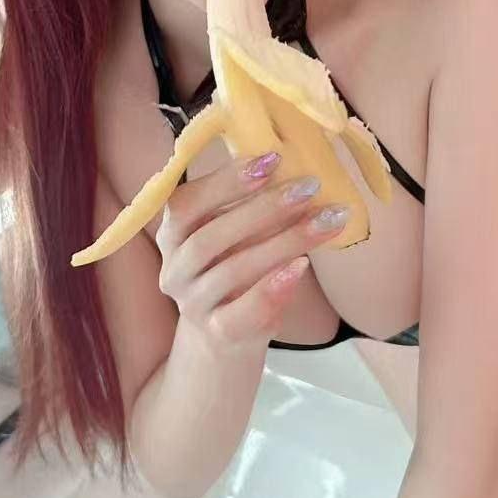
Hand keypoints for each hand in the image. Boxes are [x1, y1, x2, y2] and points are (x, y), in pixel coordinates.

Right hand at [155, 151, 349, 349]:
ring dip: (283, 241)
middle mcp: (174, 268)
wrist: (226, 338)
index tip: (272, 159)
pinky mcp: (217, 333)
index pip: (185, 202)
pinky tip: (301, 266)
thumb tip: (298, 171)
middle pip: (210, 236)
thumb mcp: (236, 235)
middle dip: (263, 207)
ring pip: (232, 270)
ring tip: (325, 221)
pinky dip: (273, 288)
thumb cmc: (235, 271)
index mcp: (173, 234)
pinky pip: (243, 312)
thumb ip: (252, 205)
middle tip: (308, 187)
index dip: (226, 180)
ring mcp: (193, 304)